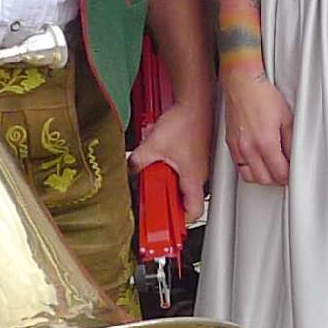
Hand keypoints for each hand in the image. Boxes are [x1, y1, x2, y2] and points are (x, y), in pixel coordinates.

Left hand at [127, 91, 214, 220]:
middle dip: (167, 203)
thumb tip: (128, 171)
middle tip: (153, 203)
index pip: (194, 212)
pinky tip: (158, 162)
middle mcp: (198, 175)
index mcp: (193, 179)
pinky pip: (180, 172)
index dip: (180, 223)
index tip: (165, 226)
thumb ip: (138, 162)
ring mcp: (197, 166)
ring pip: (181, 186)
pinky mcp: (193, 156)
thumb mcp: (154, 146)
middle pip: (184, 201)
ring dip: (166, 186)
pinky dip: (168, 172)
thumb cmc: (185, 122)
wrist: (194, 102)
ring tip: (153, 181)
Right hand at [220, 69, 294, 188]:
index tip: (293, 173)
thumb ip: (291, 141)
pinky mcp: (230, 144)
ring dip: (262, 177)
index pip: (279, 173)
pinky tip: (257, 163)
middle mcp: (249, 148)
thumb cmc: (262, 95)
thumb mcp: (286, 118)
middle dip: (277, 179)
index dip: (289, 176)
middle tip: (285, 172)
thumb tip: (294, 156)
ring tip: (271, 170)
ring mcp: (237, 147)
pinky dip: (249, 170)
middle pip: (264, 179)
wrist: (242, 84)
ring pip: (250, 177)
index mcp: (265, 142)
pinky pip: (239, 167)